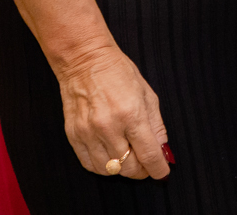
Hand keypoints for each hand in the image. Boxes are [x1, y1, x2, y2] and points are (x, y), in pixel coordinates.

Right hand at [57, 45, 170, 180]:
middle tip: (146, 165)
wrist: (86, 62)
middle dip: (141, 170)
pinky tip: (110, 156)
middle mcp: (109, 127)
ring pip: (108, 169)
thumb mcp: (148, 95)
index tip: (162, 173)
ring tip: (129, 159)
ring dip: (122, 169)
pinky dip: (103, 166)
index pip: (148, 154)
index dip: (158, 169)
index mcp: (132, 114)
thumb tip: (162, 149)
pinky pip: (89, 164)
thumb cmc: (120, 74)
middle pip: (128, 167)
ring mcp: (88, 133)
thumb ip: (156, 126)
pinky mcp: (74, 135)